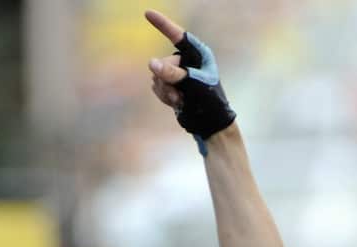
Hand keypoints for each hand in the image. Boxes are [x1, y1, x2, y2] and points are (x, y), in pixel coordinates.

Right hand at [145, 9, 235, 141]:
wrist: (209, 123)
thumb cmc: (209, 100)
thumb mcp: (193, 84)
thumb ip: (173, 73)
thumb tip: (151, 63)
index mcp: (198, 54)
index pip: (178, 36)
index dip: (162, 24)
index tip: (148, 13)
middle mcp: (187, 61)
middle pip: (164, 61)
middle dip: (167, 79)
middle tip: (179, 93)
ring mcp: (178, 73)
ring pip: (157, 75)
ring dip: (165, 90)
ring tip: (180, 100)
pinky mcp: (171, 85)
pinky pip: (156, 85)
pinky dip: (163, 96)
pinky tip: (176, 103)